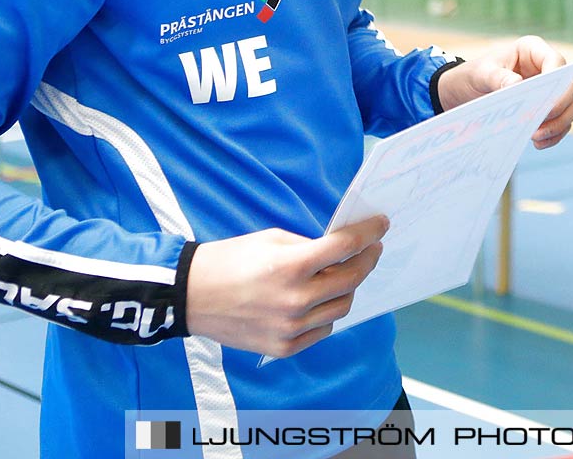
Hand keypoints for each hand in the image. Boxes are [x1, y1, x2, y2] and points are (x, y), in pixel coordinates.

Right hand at [186, 215, 386, 357]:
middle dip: (367, 259)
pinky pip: (322, 329)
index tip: (381, 225)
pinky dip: (328, 313)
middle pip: (351, 279)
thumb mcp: (272, 239)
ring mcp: (290, 328)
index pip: (346, 247)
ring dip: (349, 287)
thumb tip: (339, 249)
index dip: (369, 233)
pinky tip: (322, 299)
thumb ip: (309, 246)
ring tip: (346, 273)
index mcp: (291, 266)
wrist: (191, 296)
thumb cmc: (229, 261)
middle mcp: (295, 300)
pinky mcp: (283, 347)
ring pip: (342, 307)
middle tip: (371, 248)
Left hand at [436, 35, 572, 147]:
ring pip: (572, 107)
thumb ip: (497, 77)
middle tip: (540, 122)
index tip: (543, 99)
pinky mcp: (549, 111)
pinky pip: (562, 124)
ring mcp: (551, 91)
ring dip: (559, 124)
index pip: (557, 62)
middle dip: (560, 106)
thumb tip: (517, 85)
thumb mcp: (480, 74)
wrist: (464, 93)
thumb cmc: (474, 76)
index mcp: (533, 51)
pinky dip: (554, 135)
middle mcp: (547, 69)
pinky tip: (537, 144)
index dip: (557, 79)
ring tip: (536, 136)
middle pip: (572, 86)